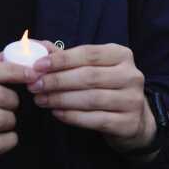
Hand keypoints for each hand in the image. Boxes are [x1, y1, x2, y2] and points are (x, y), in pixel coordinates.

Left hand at [27, 43, 155, 153]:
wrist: (134, 121)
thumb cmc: (106, 88)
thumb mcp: (92, 68)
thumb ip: (66, 57)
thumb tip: (36, 45)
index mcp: (122, 55)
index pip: (88, 54)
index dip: (61, 60)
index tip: (37, 66)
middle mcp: (131, 75)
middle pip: (88, 76)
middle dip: (57, 81)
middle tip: (34, 85)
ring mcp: (132, 100)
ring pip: (91, 99)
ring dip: (60, 99)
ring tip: (40, 100)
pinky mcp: (128, 123)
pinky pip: (95, 119)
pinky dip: (72, 116)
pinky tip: (56, 113)